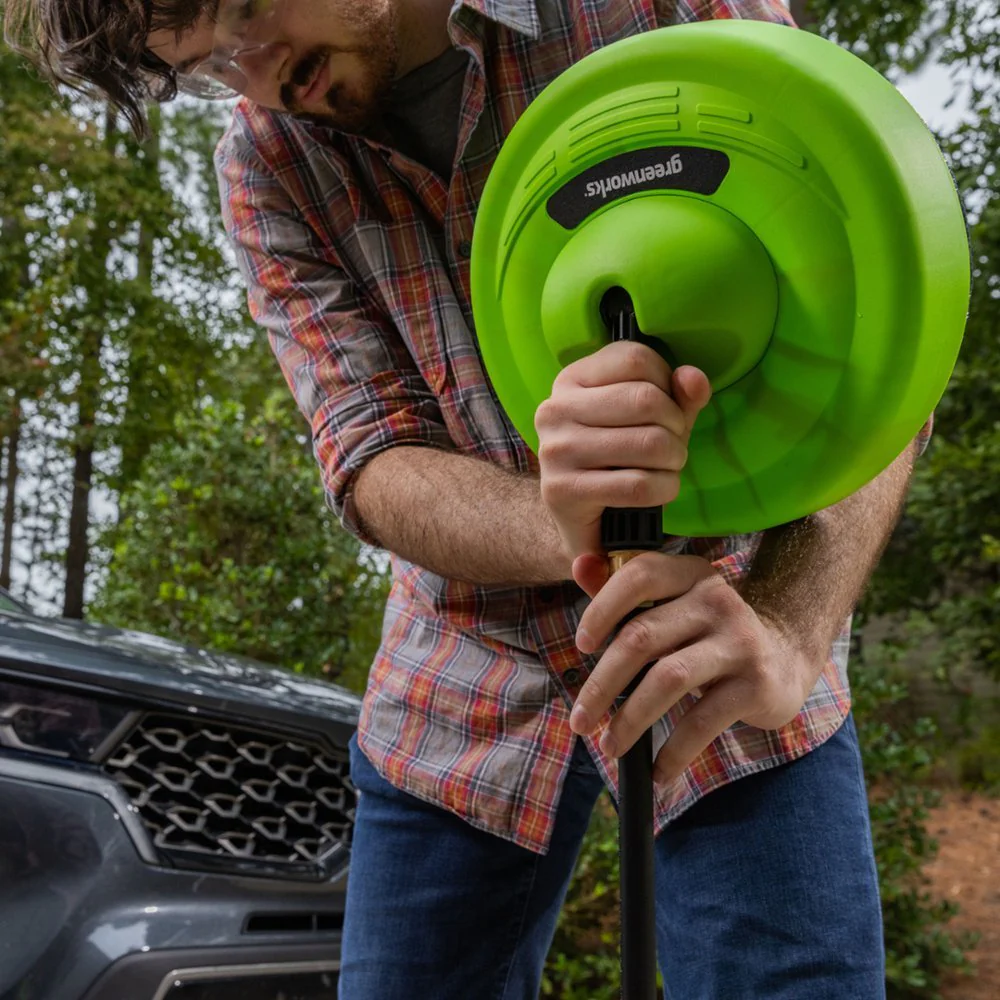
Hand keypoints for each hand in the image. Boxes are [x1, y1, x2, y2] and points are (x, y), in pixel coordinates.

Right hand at [535, 342, 710, 565]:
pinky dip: (664, 489)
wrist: (583, 522)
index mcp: (571, 380)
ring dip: (674, 461)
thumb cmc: (619, 462)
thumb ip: (678, 395)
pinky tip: (659, 491)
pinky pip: (639, 485)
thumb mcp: (652, 420)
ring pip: (649, 442)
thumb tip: (693, 379)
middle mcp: (556, 409)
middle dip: (676, 428)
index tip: (664, 412)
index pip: (637, 359)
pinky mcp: (562, 490)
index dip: (668, 386)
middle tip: (673, 448)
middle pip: (646, 399)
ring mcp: (555, 450)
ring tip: (666, 468)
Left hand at [567, 552, 825, 784]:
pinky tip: (658, 772)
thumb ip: (626, 590)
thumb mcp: (674, 604)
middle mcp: (717, 600)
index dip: (602, 609)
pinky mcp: (756, 684)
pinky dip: (674, 751)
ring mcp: (739, 641)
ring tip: (609, 746)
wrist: (788, 655)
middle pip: (642, 637)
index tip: (582, 646)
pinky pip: (702, 721)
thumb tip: (579, 564)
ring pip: (667, 678)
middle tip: (579, 720)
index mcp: (690, 575)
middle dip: (602, 684)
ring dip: (630, 720)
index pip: (640, 576)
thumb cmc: (710, 631)